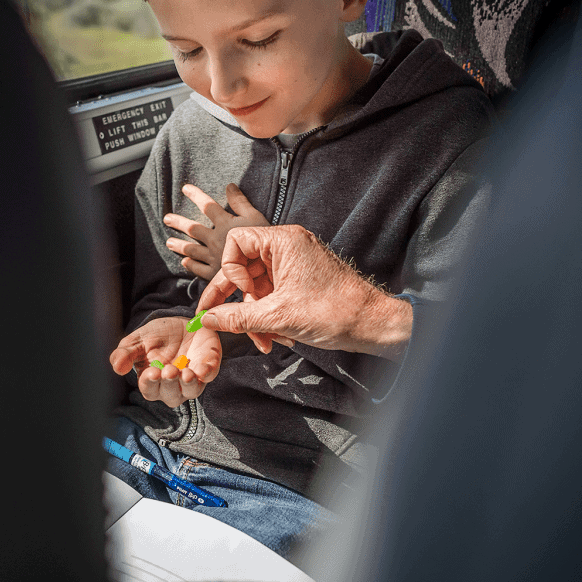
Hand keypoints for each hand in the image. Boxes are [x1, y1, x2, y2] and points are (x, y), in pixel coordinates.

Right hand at [109, 316, 222, 407]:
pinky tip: (203, 368)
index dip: (150, 383)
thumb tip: (117, 368)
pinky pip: (210, 375)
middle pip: (171, 396)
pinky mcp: (209, 368)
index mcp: (153, 382)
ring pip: (192, 391)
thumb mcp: (137, 341)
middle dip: (170, 384)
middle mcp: (173, 386)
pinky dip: (208, 373)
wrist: (179, 323)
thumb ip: (125, 353)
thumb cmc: (156, 336)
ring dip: (189, 385)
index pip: (150, 390)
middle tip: (169, 370)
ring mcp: (193, 379)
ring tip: (187, 374)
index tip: (151, 373)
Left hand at [163, 183, 268, 279]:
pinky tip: (185, 262)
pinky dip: (190, 265)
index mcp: (225, 223)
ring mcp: (213, 257)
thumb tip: (229, 186)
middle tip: (167, 218)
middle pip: (192, 229)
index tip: (185, 188)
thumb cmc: (263, 241)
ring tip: (169, 242)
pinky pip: (198, 268)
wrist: (264, 270)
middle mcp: (215, 239)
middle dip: (178, 222)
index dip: (196, 195)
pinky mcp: (214, 274)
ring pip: (191, 250)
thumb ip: (241, 202)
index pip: (207, 206)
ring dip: (179, 245)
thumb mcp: (255, 218)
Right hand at [195, 225, 412, 357]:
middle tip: (222, 322)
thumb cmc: (336, 311)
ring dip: (256, 315)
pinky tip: (276, 337)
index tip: (240, 294)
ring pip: (258, 286)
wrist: (372, 324)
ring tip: (265, 340)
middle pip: (244, 268)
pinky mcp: (301, 281)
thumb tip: (208, 319)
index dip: (230, 270)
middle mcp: (288, 247)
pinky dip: (269, 316)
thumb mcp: (278, 317)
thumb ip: (237, 317)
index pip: (236, 242)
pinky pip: (273, 294)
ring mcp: (295, 264)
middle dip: (239, 302)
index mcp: (283, 242)